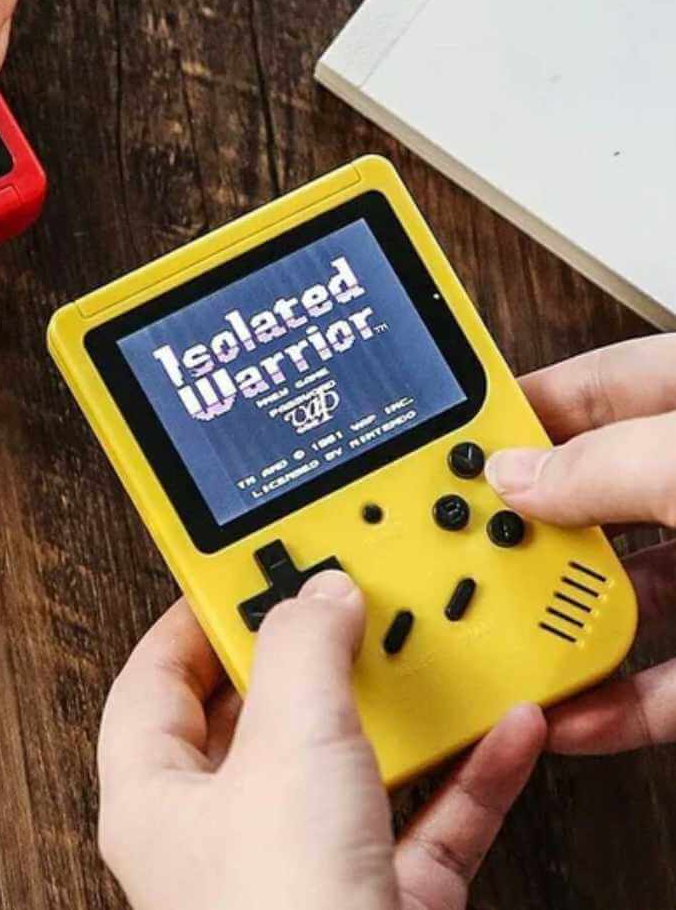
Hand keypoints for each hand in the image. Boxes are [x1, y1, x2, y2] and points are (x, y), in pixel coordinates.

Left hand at [98, 577, 545, 909]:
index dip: (195, 617)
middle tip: (343, 598)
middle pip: (259, 715)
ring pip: (348, 762)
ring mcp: (303, 871)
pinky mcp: (380, 904)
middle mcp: (222, 835)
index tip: (240, 570)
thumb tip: (315, 594)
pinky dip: (464, 772)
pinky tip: (498, 728)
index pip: (154, 679)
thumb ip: (301, 651)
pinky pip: (424, 819)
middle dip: (310, 654)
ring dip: (397, 706)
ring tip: (423, 646)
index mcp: (156, 798)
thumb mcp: (288, 745)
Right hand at [486, 333, 675, 753]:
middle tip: (460, 550)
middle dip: (525, 532)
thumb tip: (518, 478)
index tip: (447, 442)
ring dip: (561, 625)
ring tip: (499, 636)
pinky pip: (672, 678)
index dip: (512, 411)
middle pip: (591, 499)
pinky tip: (575, 714)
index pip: (590, 388)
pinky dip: (622, 704)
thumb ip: (604, 465)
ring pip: (626, 594)